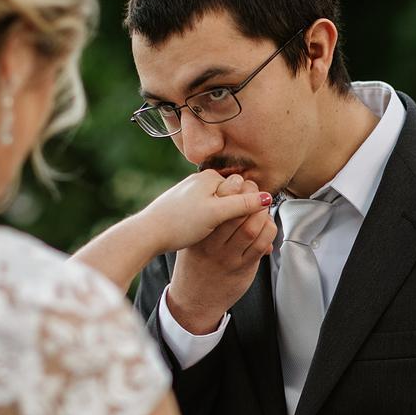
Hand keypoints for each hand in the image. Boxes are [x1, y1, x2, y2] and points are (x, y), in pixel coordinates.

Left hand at [139, 171, 271, 254]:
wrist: (147, 233)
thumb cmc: (180, 222)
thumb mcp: (216, 213)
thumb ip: (243, 205)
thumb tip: (267, 198)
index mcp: (210, 177)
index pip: (242, 188)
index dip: (249, 207)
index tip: (251, 225)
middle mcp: (200, 181)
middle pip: (232, 197)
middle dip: (239, 214)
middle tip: (240, 234)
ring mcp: (191, 194)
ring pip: (219, 207)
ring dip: (227, 221)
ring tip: (225, 237)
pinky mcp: (184, 207)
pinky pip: (207, 214)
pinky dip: (213, 224)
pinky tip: (210, 236)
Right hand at [167, 177, 277, 334]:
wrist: (193, 300)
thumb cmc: (195, 264)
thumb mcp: (192, 239)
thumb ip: (209, 219)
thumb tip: (233, 190)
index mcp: (198, 232)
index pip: (217, 202)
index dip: (233, 186)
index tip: (240, 181)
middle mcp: (211, 244)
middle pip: (236, 212)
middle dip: (251, 195)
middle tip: (255, 190)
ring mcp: (228, 258)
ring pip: (251, 227)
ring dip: (262, 213)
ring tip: (262, 206)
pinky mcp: (242, 268)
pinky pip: (261, 244)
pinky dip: (268, 230)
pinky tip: (266, 225)